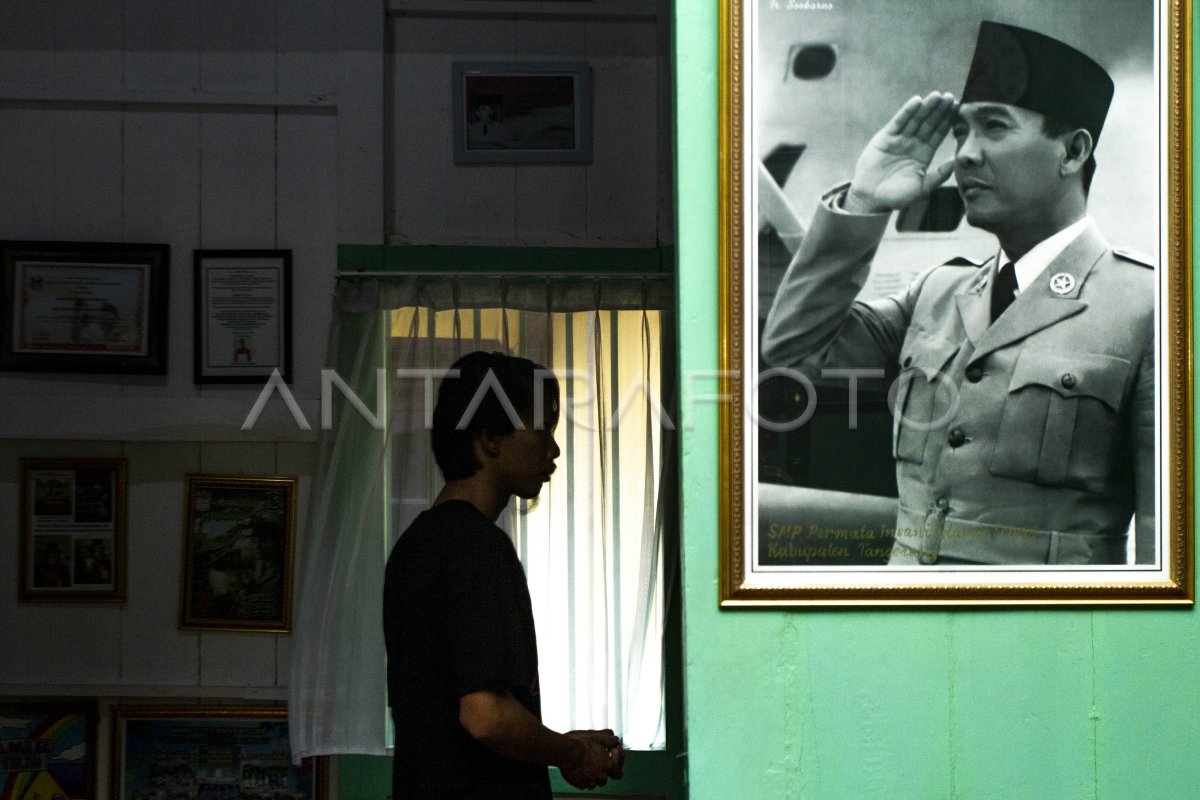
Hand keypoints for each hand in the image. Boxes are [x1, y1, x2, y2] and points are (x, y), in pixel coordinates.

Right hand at [560, 729, 623, 788]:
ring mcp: (590, 782)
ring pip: (596, 782)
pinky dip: (585, 779)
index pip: (619, 771)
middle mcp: (601, 776)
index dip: (615, 762)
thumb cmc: (582, 744)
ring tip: (590, 767)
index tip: (610, 755)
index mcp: (608, 766)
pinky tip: (581, 771)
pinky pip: (585, 784)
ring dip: (595, 776)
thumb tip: (616, 741)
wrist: (566, 752)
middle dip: (605, 773)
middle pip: (606, 779)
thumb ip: (610, 741)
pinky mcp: (580, 784)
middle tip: (601, 765)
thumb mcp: (599, 739)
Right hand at [845, 91, 957, 212]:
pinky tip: (917, 101)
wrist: (871, 198)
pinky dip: (907, 112)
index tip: (957, 108)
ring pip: (915, 120)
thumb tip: (955, 162)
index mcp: (924, 154)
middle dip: (939, 110)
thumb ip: (938, 175)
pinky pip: (898, 122)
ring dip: (926, 107)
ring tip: (937, 96)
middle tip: (950, 97)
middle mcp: (913, 144)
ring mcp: (899, 140)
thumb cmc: (897, 197)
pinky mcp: (885, 138)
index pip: (938, 134)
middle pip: (929, 123)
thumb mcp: (922, 188)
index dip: (947, 120)